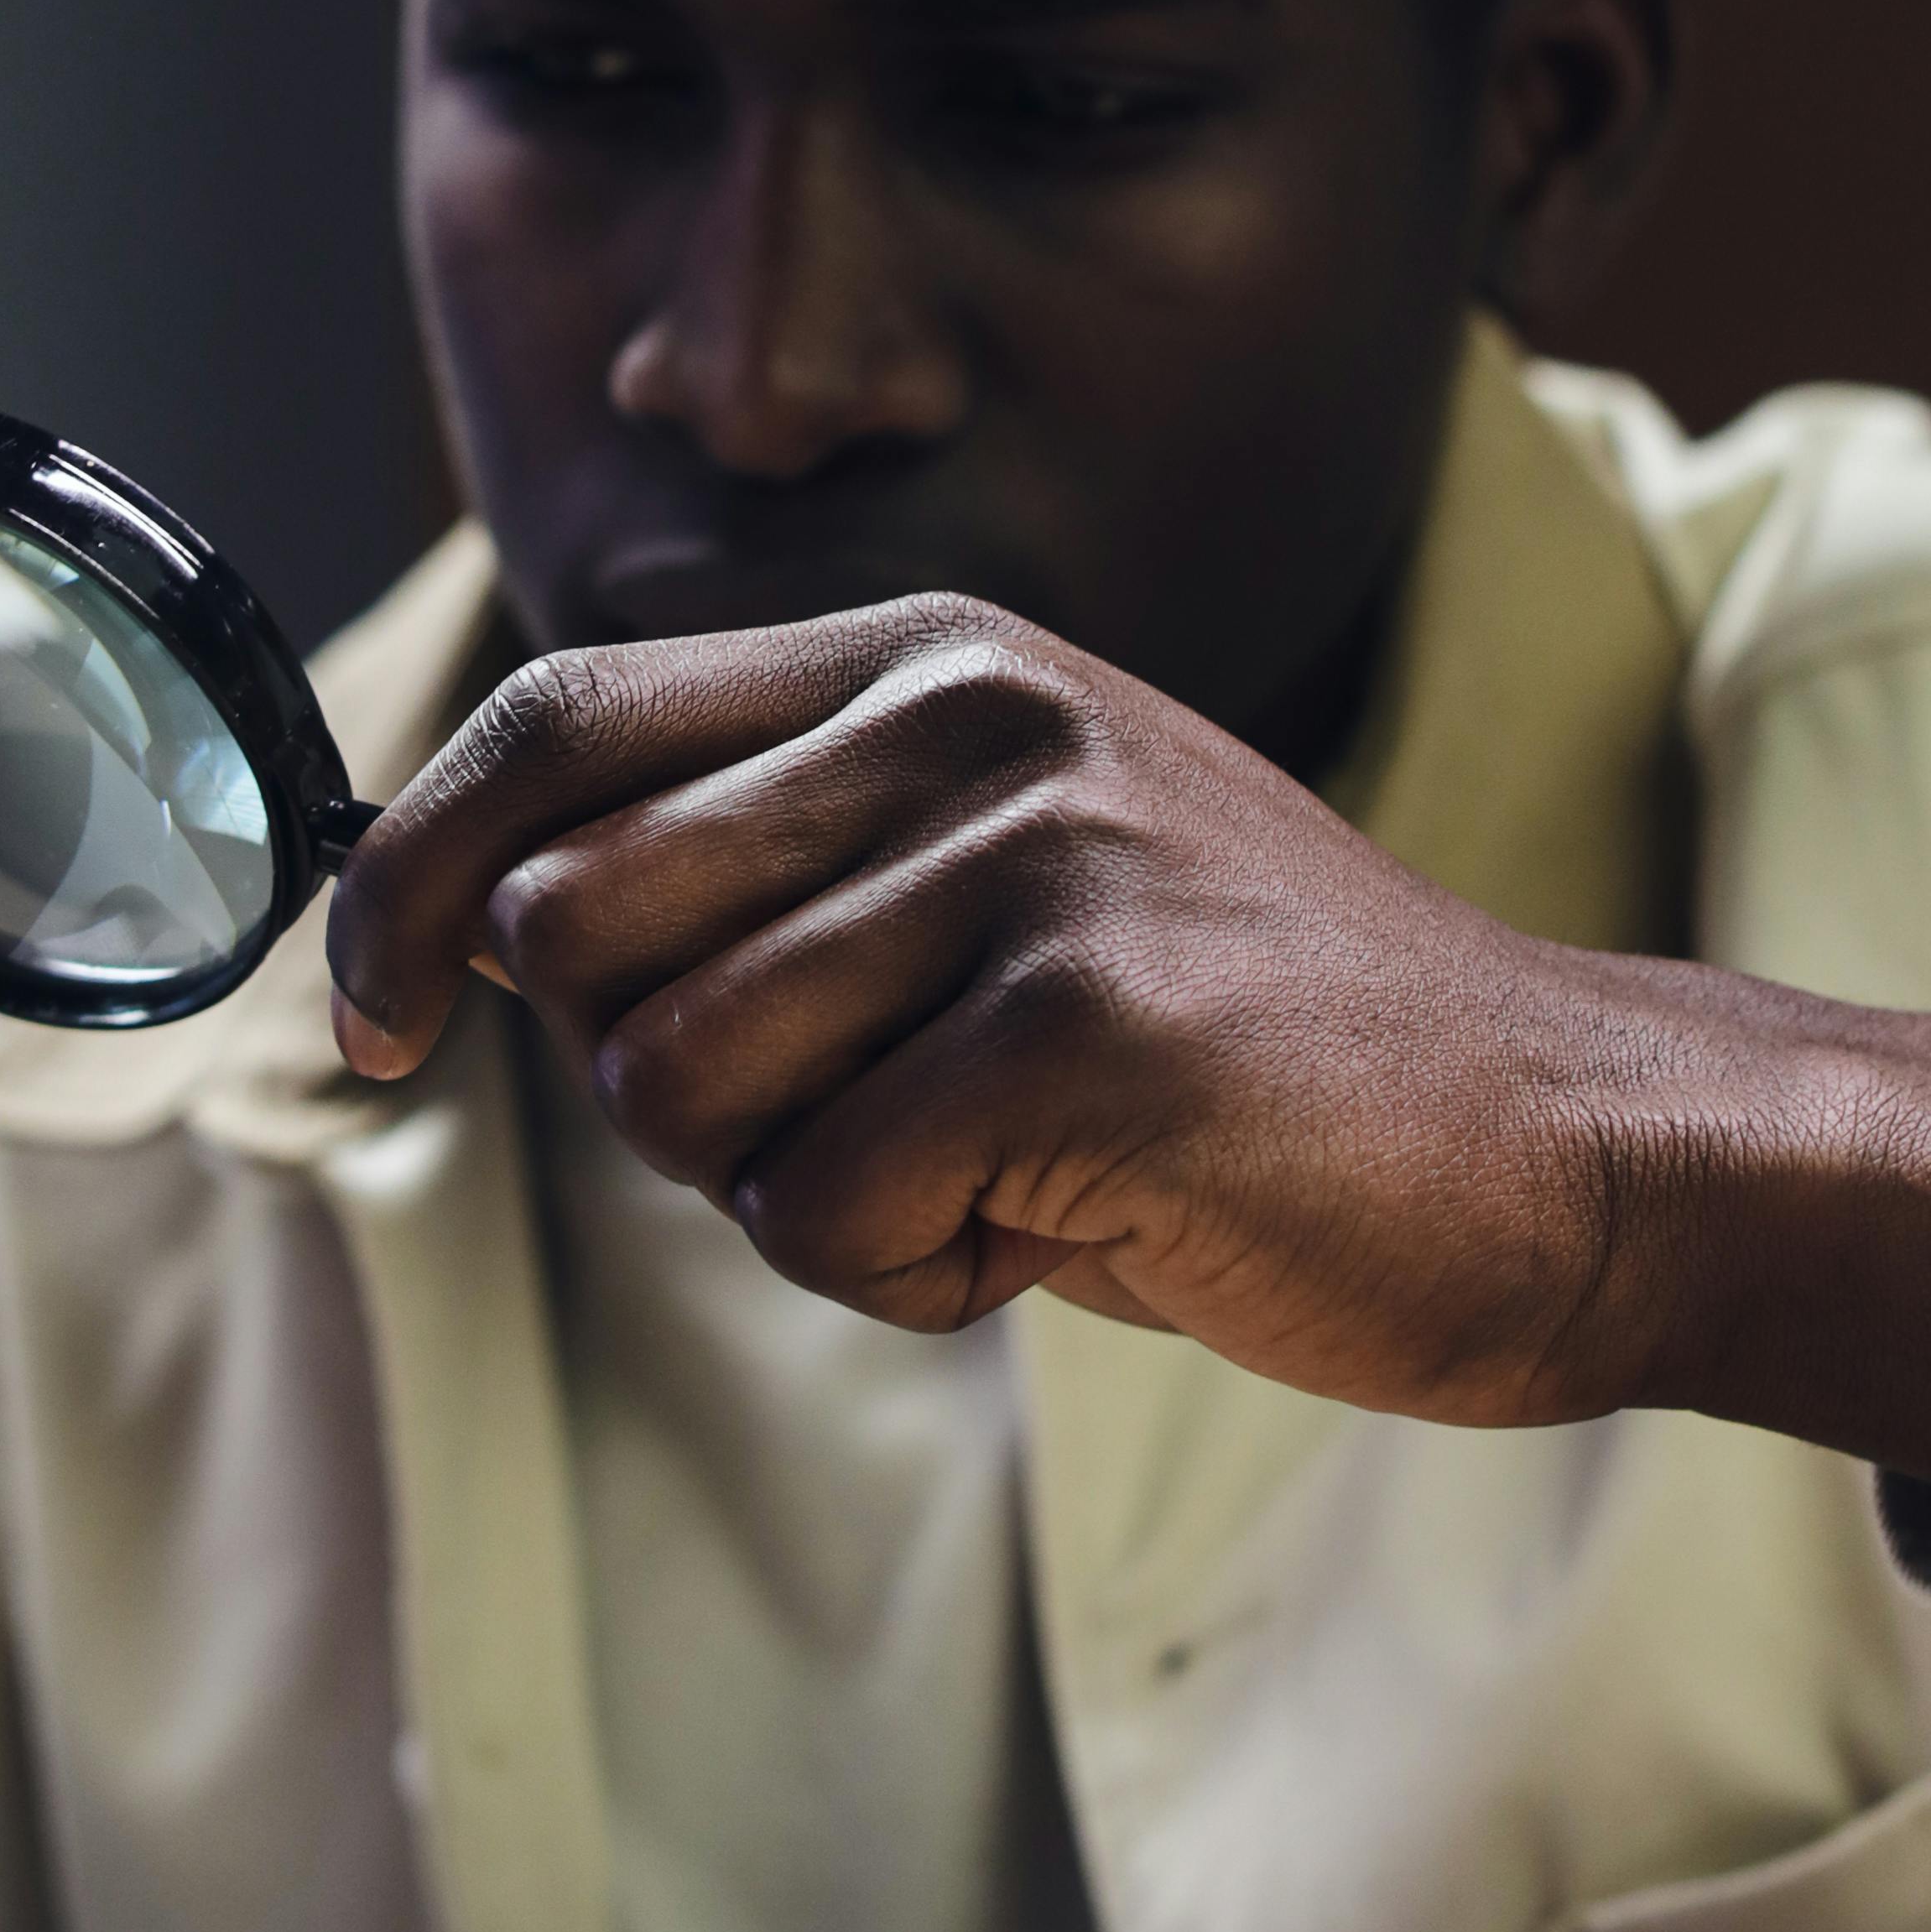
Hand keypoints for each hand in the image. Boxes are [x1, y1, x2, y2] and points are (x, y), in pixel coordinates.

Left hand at [325, 596, 1930, 1521]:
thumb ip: (771, 868)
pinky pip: (824, 1213)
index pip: (550, 720)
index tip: (373, 1010)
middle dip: (677, 1096)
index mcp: (922, 659)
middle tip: (881, 1126)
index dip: (409, 875)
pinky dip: (915, 1272)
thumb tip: (482, 932)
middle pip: (584, 935)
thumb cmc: (1240, 1053)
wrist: (1558, 1147)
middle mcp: (965, 714)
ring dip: (814, 1197)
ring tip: (1006, 1165)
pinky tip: (1075, 1220)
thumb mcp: (995, 878)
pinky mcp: (1088, 1016)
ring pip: (684, 1098)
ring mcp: (1033, 852)